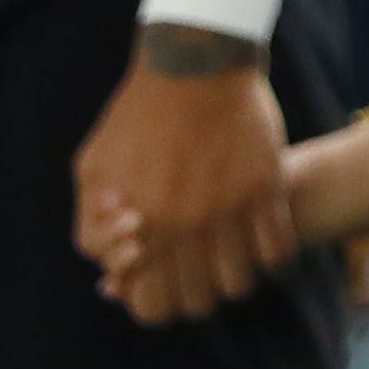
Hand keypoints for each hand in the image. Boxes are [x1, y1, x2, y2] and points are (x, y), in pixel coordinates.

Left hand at [75, 47, 295, 322]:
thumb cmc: (137, 117)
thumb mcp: (92, 171)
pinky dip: (271, 257)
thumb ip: (91, 228)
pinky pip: (278, 249)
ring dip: (234, 279)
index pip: (150, 305)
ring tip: (231, 258)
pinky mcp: (266, 187)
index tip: (162, 282)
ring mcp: (229, 208)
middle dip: (195, 296)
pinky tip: (262, 240)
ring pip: (239, 282)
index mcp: (140, 228)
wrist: (194, 63)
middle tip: (196, 272)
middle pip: (197, 301)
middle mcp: (184, 226)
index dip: (156, 304)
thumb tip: (112, 271)